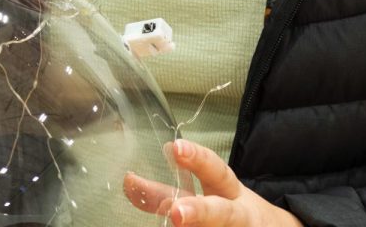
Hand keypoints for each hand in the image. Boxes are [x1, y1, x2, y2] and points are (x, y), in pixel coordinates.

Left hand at [124, 139, 301, 226]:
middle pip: (221, 213)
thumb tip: (129, 183)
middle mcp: (236, 214)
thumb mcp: (212, 191)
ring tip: (175, 223)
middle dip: (199, 212)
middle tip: (175, 212)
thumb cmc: (233, 209)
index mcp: (229, 191)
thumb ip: (173, 190)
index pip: (215, 169)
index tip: (174, 147)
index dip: (197, 158)